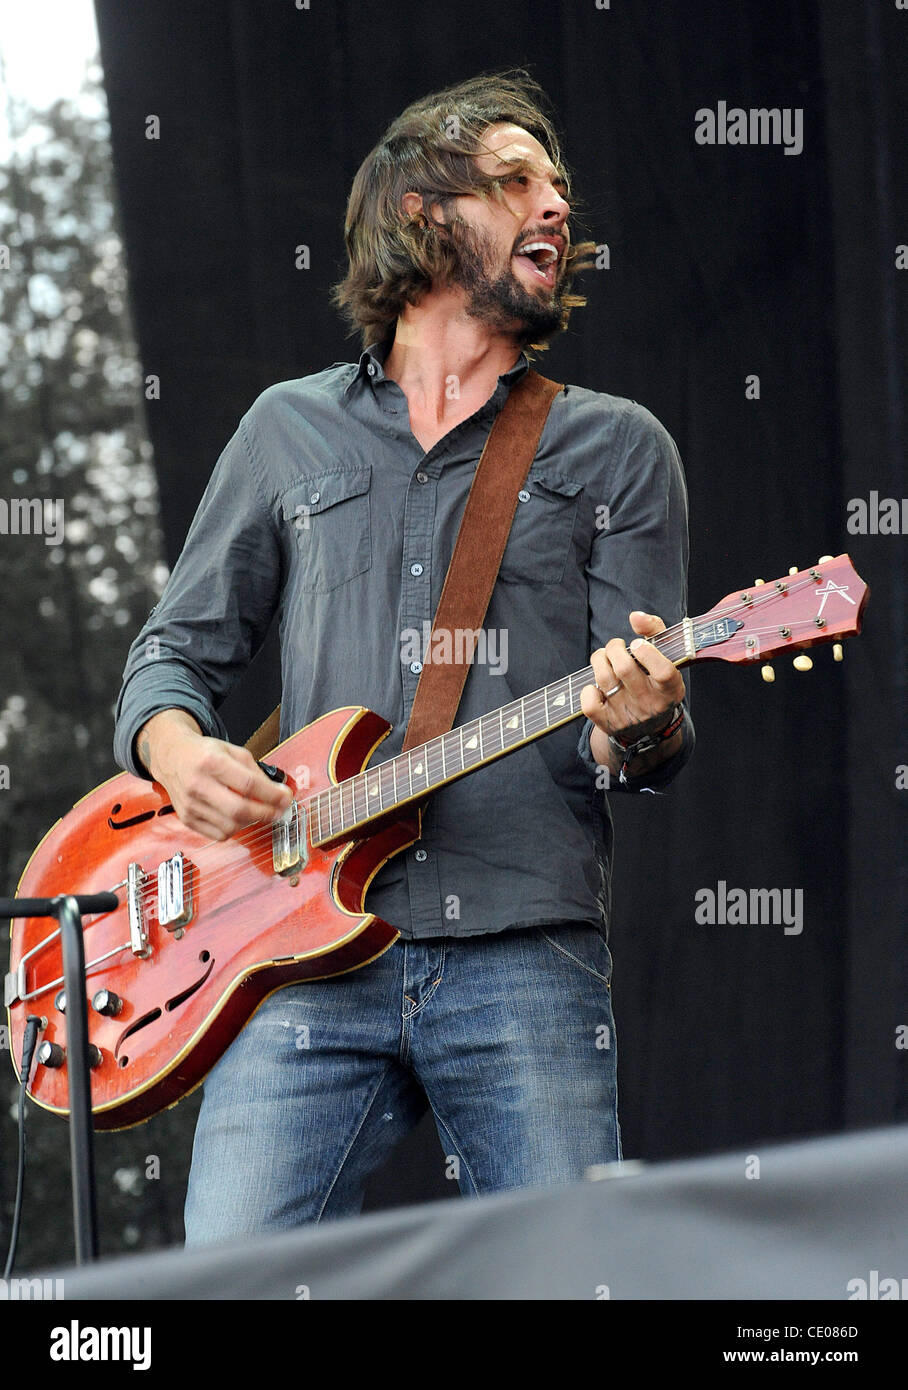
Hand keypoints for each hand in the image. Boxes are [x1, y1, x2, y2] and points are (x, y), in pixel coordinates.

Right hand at [138, 712, 292, 839]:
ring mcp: (190, 805)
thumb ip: (256, 772)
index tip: (286, 798)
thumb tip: (278, 794)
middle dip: (266, 813)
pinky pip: (219, 834)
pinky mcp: (187, 819)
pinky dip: (235, 829)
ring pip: (231, 825)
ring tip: (257, 811)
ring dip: (251, 821)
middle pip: (239, 809)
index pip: (248, 784)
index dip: (272, 795)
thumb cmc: (204, 754)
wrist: (172, 757)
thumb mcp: (233, 751)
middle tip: (279, 811)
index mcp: (211, 762)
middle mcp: (198, 784)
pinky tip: (238, 817)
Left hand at [580, 611, 685, 761]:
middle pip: (624, 669)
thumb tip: (635, 616)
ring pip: (604, 679)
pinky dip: (588, 689)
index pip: (663, 672)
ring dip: (599, 660)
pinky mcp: (608, 723)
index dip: (647, 652)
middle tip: (616, 646)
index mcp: (670, 689)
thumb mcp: (665, 655)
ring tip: (603, 657)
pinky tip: (597, 685)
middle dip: (614, 648)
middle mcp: (651, 704)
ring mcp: (629, 716)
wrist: (649, 727)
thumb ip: (654, 629)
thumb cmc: (655, 679)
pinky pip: (589, 704)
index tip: (637, 644)